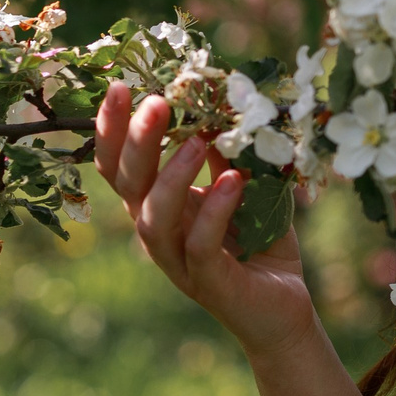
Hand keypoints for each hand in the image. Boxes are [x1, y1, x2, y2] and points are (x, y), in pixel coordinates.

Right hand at [91, 81, 319, 358]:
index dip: (112, 129)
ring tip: (197, 140)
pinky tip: (233, 181)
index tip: (119, 86)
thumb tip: (224, 100)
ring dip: (171, 177)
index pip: (119, 166)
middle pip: (127, 186)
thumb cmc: (259, 244)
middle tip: (155, 101)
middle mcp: (158, 232)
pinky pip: (200, 246)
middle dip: (134, 142)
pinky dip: (214, 212)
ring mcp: (179, 261)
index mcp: (158, 206)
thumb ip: (229, 151)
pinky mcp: (209, 284)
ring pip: (153, 219)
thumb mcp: (245, 186)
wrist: (283, 309)